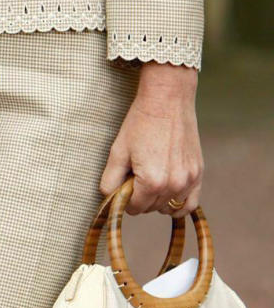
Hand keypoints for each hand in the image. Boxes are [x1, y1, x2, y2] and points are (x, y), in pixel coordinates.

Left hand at [99, 61, 202, 214]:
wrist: (167, 100)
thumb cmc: (140, 122)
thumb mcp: (118, 150)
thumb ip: (110, 180)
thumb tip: (110, 199)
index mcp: (152, 182)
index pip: (133, 208)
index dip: (124, 196)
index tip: (123, 179)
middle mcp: (174, 185)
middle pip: (150, 208)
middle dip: (139, 196)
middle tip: (135, 172)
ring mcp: (189, 180)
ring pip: (168, 208)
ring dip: (156, 200)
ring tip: (150, 177)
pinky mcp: (198, 173)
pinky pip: (190, 204)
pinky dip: (177, 203)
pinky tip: (167, 193)